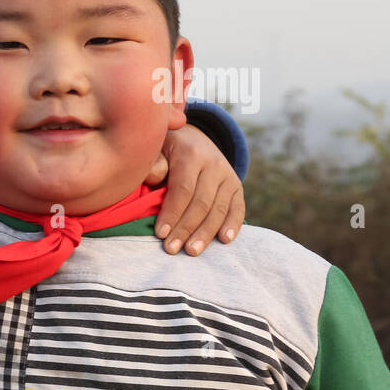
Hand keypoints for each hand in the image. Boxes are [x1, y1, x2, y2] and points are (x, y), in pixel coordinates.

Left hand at [147, 124, 245, 254]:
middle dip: (185, 229)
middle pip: (201, 203)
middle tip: (171, 249)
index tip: (160, 234)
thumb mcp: (155, 147)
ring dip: (206, 233)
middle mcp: (213, 163)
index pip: (182, 189)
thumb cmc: (165, 150)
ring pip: (218, 209)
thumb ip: (153, 162)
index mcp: (190, 154)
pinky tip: (224, 240)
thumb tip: (155, 178)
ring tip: (192, 251)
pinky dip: (233, 224)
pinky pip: (237, 208)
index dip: (172, 213)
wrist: (193, 138)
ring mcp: (228, 175)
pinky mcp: (236, 186)